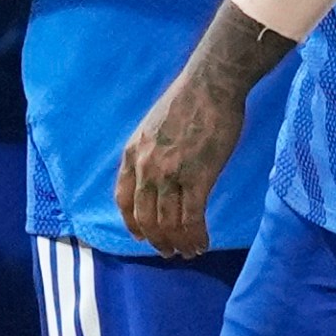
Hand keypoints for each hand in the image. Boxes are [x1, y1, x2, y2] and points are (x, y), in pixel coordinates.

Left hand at [116, 70, 241, 258]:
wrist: (211, 84)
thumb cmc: (187, 100)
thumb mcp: (153, 126)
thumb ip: (150, 153)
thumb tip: (159, 176)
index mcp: (133, 153)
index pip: (124, 199)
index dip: (132, 223)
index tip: (141, 236)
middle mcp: (146, 168)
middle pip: (145, 219)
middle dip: (157, 241)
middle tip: (168, 251)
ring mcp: (171, 175)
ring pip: (168, 224)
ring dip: (178, 243)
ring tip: (189, 251)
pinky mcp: (198, 178)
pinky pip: (192, 219)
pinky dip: (196, 237)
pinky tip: (203, 243)